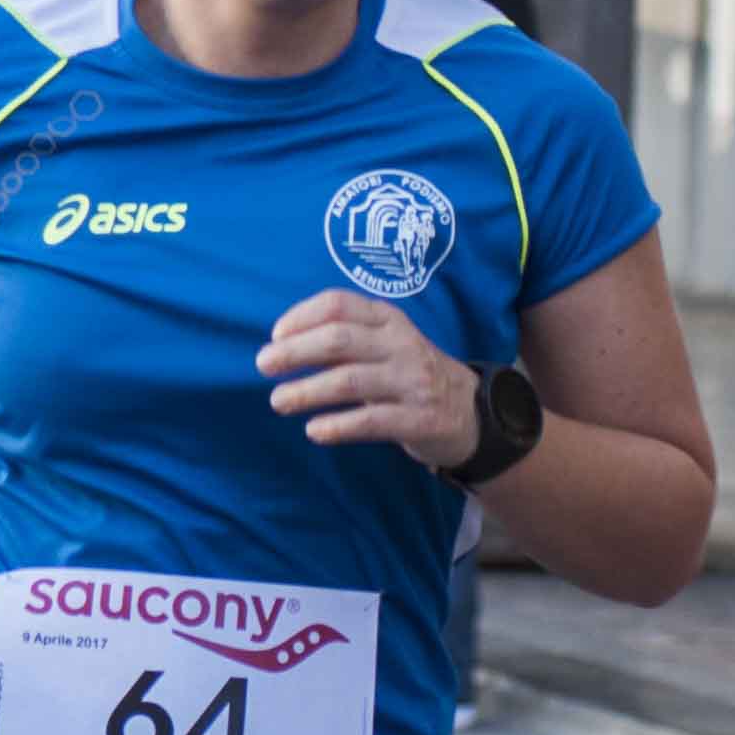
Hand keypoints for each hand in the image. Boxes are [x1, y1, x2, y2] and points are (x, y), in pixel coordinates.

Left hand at [258, 291, 474, 462]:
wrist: (470, 412)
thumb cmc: (407, 372)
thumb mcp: (384, 344)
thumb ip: (344, 339)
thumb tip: (282, 344)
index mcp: (389, 319)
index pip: (339, 304)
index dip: (302, 316)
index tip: (275, 335)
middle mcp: (402, 345)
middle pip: (340, 340)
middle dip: (296, 351)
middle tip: (264, 365)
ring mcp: (413, 382)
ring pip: (350, 381)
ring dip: (307, 391)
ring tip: (278, 400)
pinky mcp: (419, 420)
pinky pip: (372, 421)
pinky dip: (338, 426)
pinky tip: (314, 430)